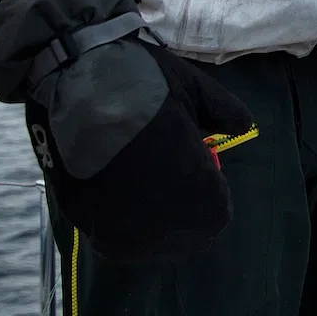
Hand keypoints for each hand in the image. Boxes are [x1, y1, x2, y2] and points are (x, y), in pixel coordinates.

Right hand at [0, 0, 253, 260]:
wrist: (73, 72)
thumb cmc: (142, 78)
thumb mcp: (196, 88)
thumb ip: (226, 113)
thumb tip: (243, 127)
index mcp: (194, 190)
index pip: (215, 218)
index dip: (210, 191)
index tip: (196, 165)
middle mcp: (158, 220)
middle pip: (184, 236)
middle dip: (183, 209)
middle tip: (167, 172)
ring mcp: (115, 227)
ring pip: (147, 242)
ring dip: (150, 219)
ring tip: (138, 176)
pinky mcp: (81, 224)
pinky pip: (110, 235)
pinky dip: (117, 217)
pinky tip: (112, 184)